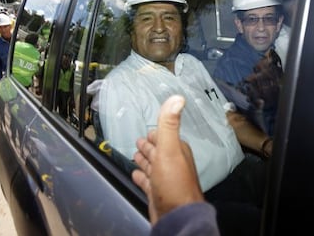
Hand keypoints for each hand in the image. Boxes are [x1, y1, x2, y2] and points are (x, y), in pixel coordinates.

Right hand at [132, 95, 203, 224]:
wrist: (176, 216)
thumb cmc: (173, 182)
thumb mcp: (169, 148)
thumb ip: (170, 124)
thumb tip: (177, 98)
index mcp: (176, 151)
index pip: (164, 137)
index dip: (155, 134)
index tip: (148, 130)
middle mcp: (172, 164)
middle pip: (157, 151)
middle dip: (148, 145)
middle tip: (139, 141)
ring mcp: (164, 180)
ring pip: (152, 166)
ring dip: (144, 160)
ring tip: (136, 155)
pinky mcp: (157, 194)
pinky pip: (147, 182)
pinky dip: (141, 177)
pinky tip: (135, 175)